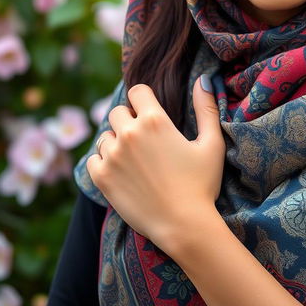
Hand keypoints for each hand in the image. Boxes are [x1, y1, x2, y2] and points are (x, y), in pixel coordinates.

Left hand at [86, 76, 224, 248]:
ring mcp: (112, 156)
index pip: (137, 91)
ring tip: (135, 159)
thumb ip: (207, 107)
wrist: (184, 226)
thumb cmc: (202, 184)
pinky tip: (122, 172)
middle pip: (117, 111)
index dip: (144, 99)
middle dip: (129, 119)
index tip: (150, 111)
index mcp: (155, 120)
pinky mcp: (102, 178)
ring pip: (105, 136)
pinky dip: (104, 162)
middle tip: (144, 139)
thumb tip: (204, 79)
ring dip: (116, 142)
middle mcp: (129, 134)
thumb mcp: (212, 143)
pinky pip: (94, 158)